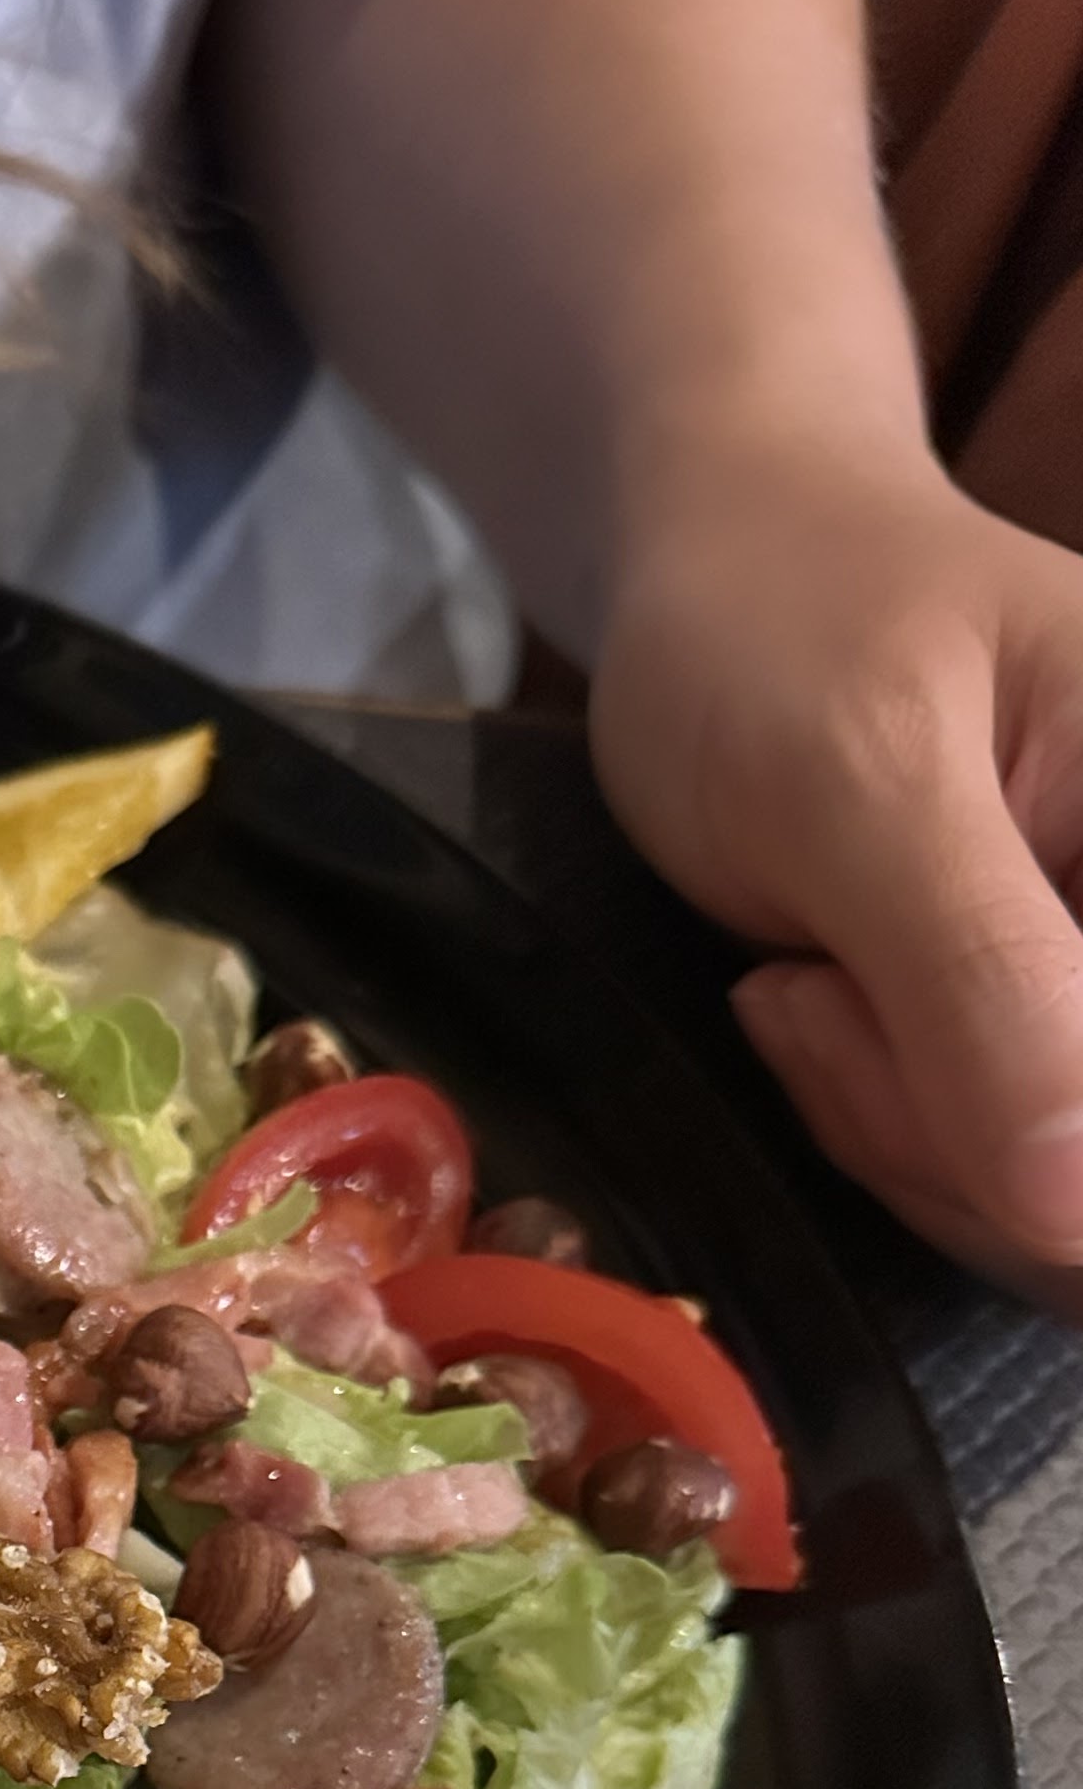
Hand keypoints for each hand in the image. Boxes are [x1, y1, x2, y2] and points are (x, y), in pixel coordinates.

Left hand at [589, 451, 1082, 1302]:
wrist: (739, 574)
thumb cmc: (792, 631)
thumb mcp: (867, 784)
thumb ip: (980, 982)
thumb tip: (1082, 1211)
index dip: (1026, 1134)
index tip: (863, 1002)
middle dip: (933, 1123)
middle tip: (815, 980)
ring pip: (1056, 1213)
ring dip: (895, 1127)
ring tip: (819, 971)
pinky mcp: (1068, 1049)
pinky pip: (1008, 1188)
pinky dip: (891, 1128)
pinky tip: (834, 1004)